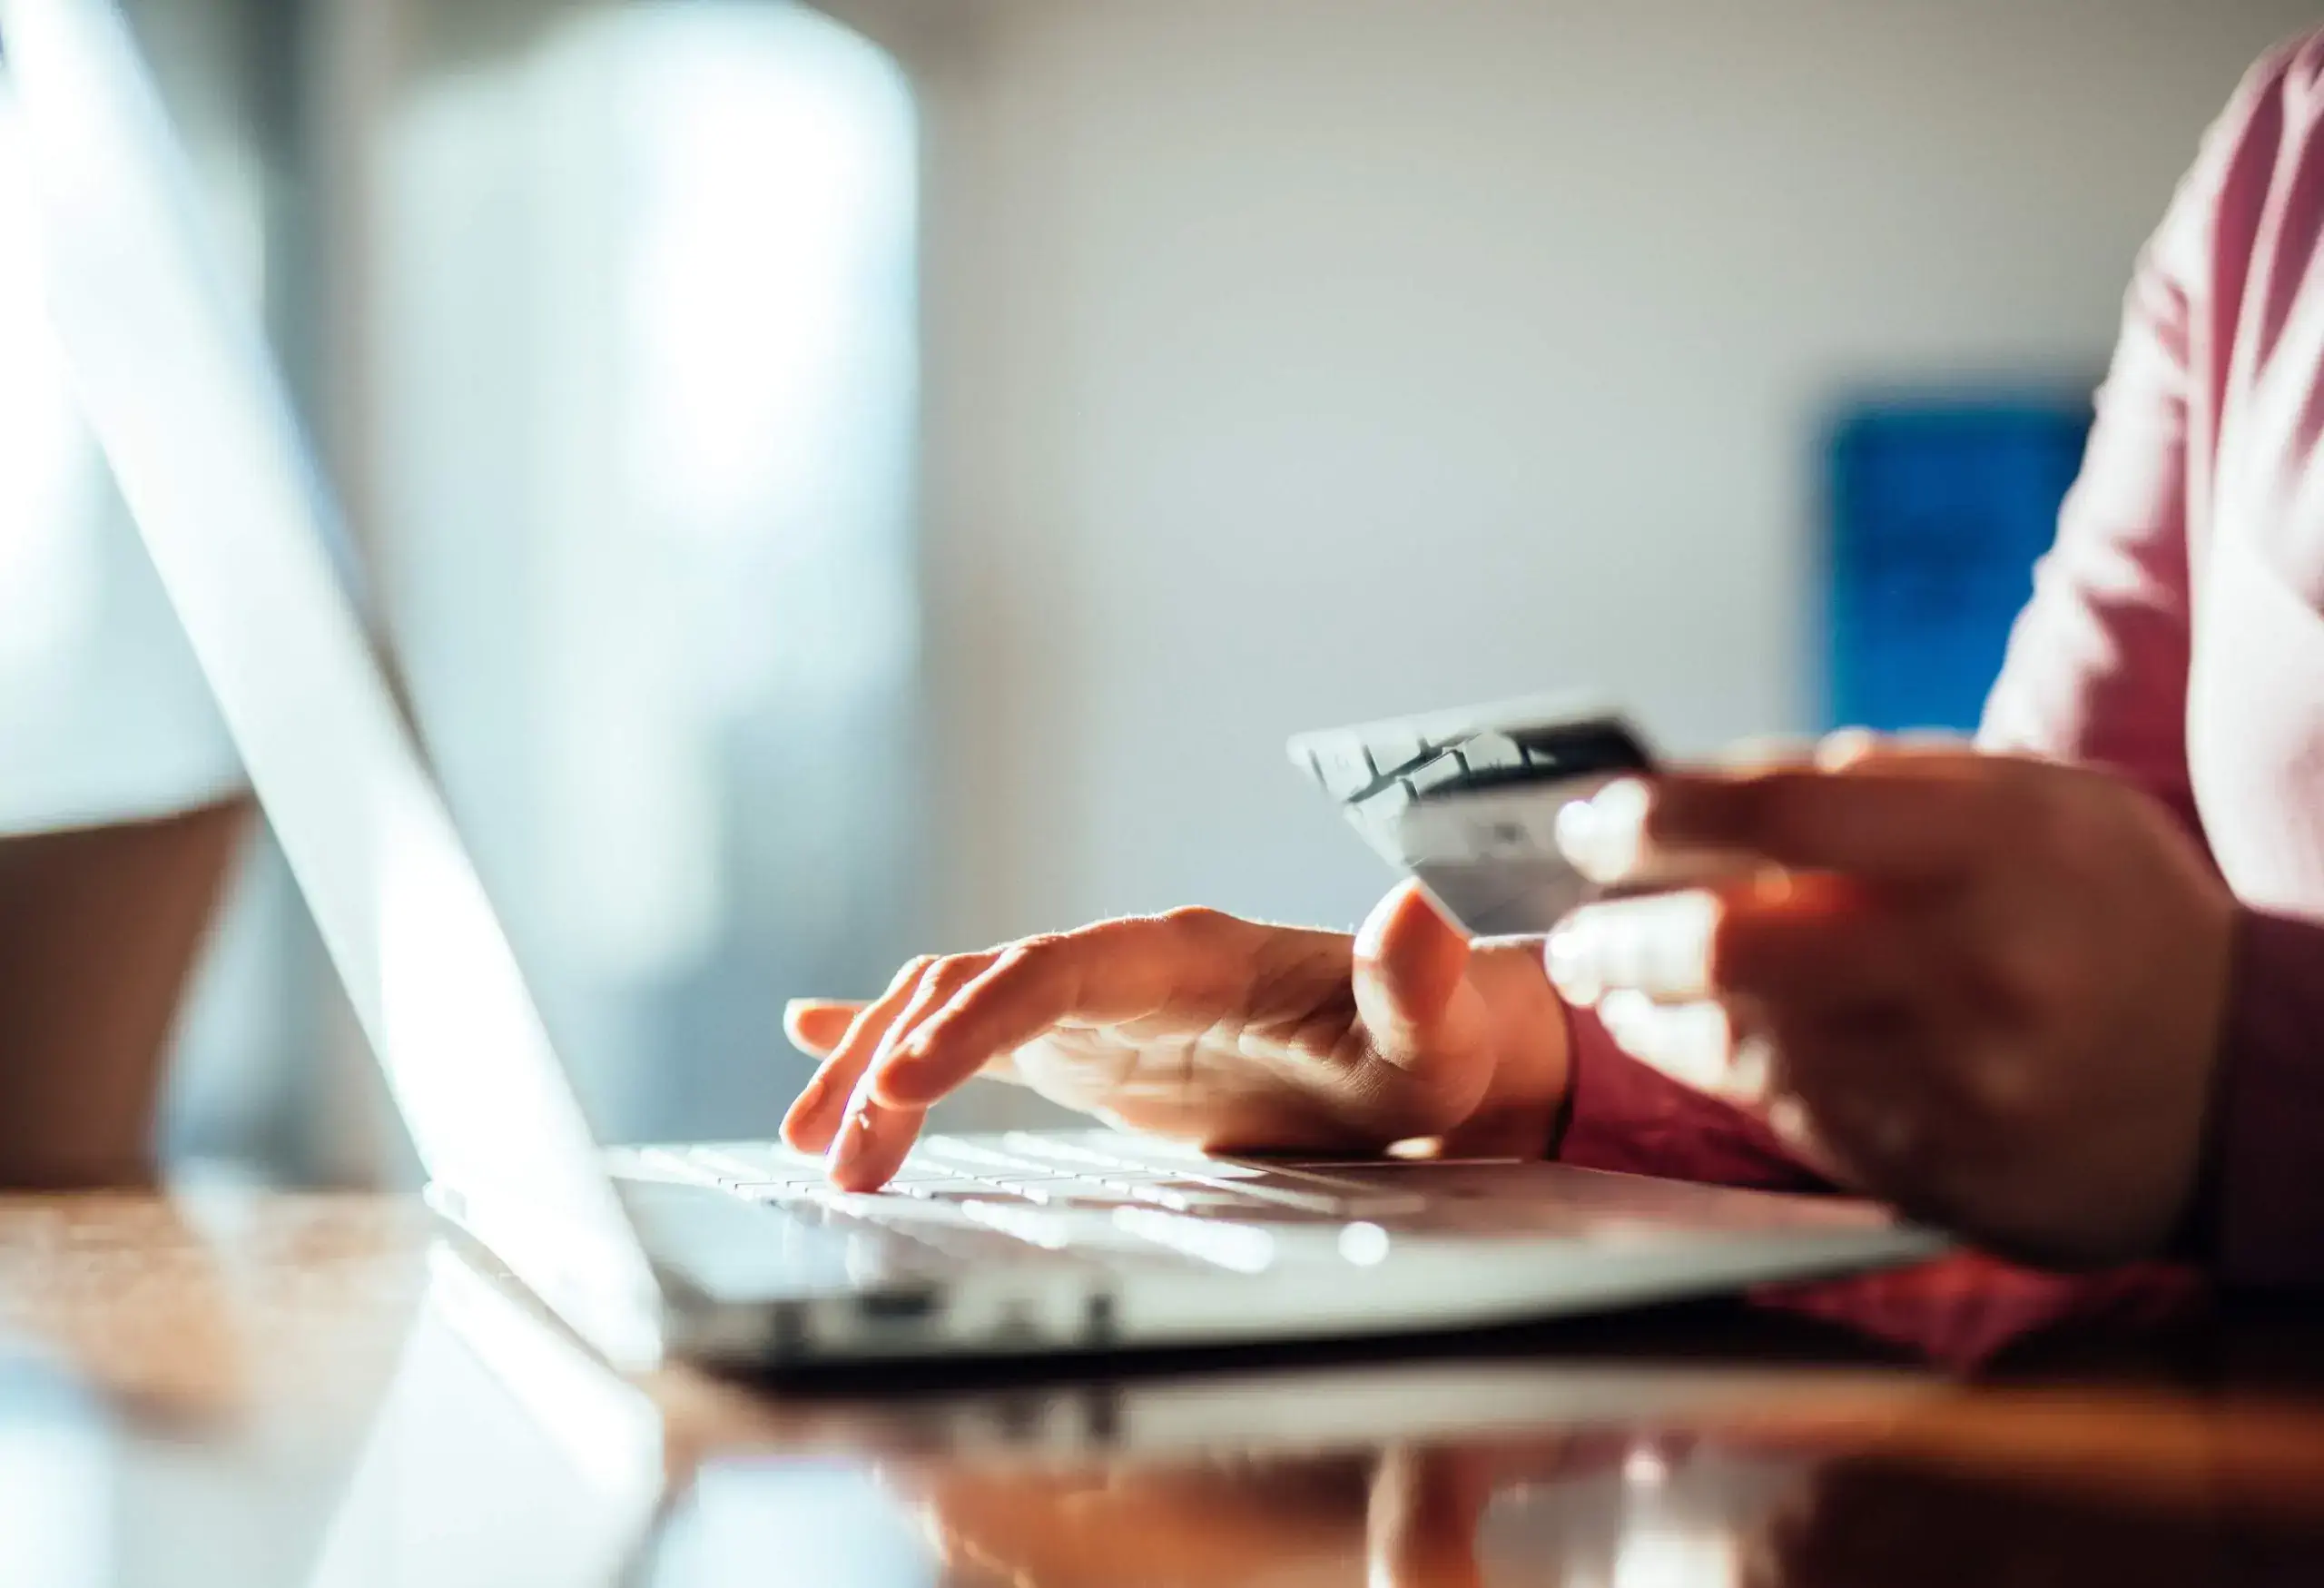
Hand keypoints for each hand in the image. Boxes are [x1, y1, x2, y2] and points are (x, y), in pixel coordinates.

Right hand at [780, 882, 1570, 1189]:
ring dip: (878, 1065)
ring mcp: (1099, 1001)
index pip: (1054, 970)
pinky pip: (974, 1027)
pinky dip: (894, 1034)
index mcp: (1188, 956)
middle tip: (833, 1155)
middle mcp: (1125, 964)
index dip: (973, 1018)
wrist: (1421, 1053)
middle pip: (979, 985)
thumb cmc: (1429, 1050)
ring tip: (813, 1144)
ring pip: (958, 1006)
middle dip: (894, 1060)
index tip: (900, 1084)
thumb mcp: (1435, 1036)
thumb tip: (1413, 912)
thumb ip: (1417, 983)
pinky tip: (815, 1040)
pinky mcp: (1089, 1042)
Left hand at [1544, 738, 2235, 1265]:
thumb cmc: (2108, 916)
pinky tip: (1668, 1034)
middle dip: (1616, 933)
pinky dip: (1702, 1064)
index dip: (1660, 812)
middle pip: (1733, 943)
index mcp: (2001, 847)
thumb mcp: (2037, 806)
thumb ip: (1885, 784)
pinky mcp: (1929, 1164)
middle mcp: (1973, 965)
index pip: (1784, 811)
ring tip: (1601, 974)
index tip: (1591, 817)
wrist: (2237, 1089)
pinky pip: (1775, 1109)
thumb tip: (1712, 789)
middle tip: (1568, 925)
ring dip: (1641, 1004)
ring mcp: (1951, 1079)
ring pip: (1737, 1039)